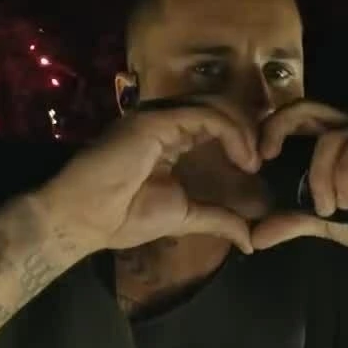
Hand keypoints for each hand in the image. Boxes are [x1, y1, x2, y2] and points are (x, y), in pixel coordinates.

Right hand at [35, 95, 261, 253]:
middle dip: (248, 128)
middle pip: (218, 107)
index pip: (213, 123)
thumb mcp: (184, 217)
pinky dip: (231, 131)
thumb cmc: (124, 217)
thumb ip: (217, 219)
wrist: (86, 219)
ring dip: (243, 130)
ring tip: (253, 160)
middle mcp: (164, 122)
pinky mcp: (156, 120)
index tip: (255, 167)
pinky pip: (205, 115)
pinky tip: (242, 157)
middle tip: (262, 157)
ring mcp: (159, 117)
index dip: (240, 137)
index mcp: (169, 139)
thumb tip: (250, 241)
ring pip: (216, 106)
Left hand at [249, 99, 347, 252]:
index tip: (258, 160)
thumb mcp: (325, 222)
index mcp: (333, 136)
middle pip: (308, 108)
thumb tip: (256, 236)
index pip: (297, 111)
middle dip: (280, 130)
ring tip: (327, 208)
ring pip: (333, 138)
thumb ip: (292, 222)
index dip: (272, 126)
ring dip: (321, 177)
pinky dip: (346, 179)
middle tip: (270, 162)